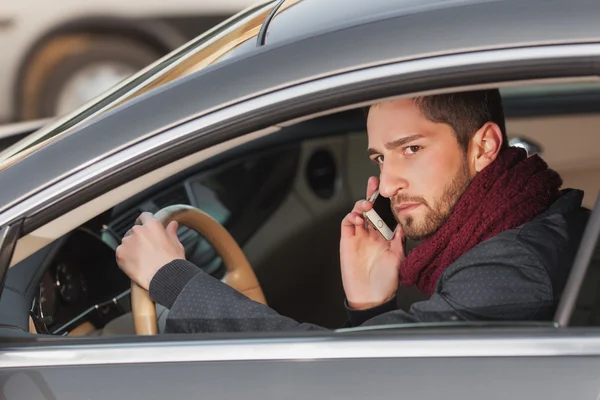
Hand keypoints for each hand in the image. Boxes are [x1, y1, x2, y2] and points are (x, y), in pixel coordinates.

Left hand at [116, 212, 185, 289]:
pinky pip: (121, 253)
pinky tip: (135, 264)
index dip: (145, 222)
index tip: (145, 227)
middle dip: (139, 237)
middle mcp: (138, 230)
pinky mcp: (120, 253)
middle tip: (146, 249)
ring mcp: (128, 242)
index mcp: (152, 225)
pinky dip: (126, 257)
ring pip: (127, 242)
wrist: (164, 278)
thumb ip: (171, 232)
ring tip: (141, 259)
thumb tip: (172, 224)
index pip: (144, 216)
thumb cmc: (172, 262)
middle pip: (134, 230)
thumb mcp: (176, 244)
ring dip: (132, 247)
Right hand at [340, 176, 404, 309]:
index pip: (385, 213)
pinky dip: (351, 217)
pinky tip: (358, 217)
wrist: (371, 297)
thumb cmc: (386, 281)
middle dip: (371, 193)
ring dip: (361, 204)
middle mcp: (371, 234)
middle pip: (371, 208)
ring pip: (358, 213)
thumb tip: (404, 223)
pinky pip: (347, 224)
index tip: (390, 189)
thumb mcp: (398, 258)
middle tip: (374, 182)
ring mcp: (359, 236)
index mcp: (385, 236)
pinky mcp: (347, 241)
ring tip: (367, 204)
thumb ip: (400, 240)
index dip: (386, 201)